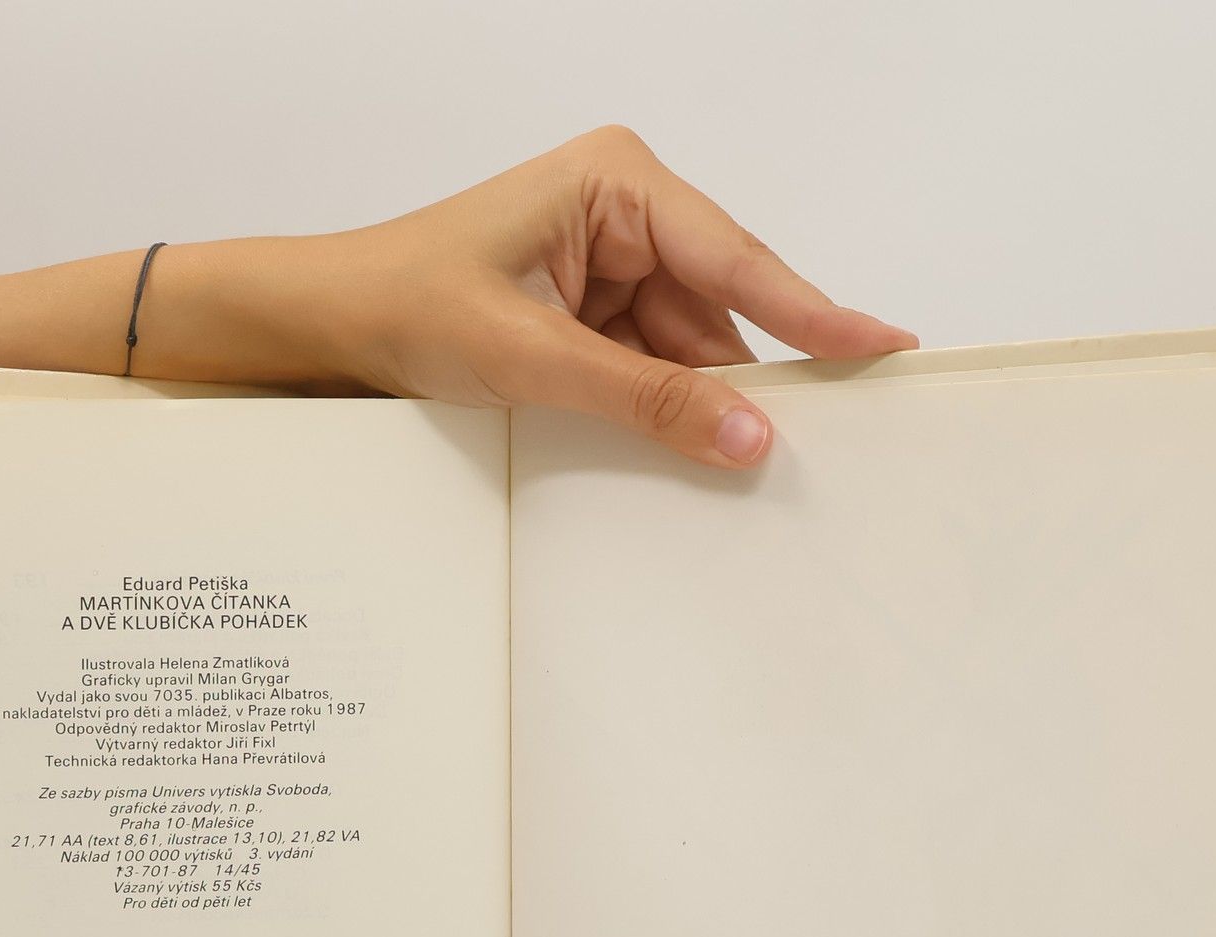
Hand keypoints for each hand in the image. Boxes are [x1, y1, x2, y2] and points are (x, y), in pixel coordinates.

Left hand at [151, 126, 917, 468]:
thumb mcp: (534, 359)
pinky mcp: (595, 319)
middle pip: (725, 312)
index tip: (886, 350)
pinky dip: (669, 418)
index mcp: (619, 183)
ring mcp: (613, 268)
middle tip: (830, 446)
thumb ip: (647, 400)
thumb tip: (750, 436)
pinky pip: (656, 373)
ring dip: (707, 410)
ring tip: (751, 473)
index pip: (738, 260)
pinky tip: (692, 460)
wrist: (328, 329)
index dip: (815, 314)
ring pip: (694, 353)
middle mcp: (628, 214)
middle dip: (757, 380)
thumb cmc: (405, 305)